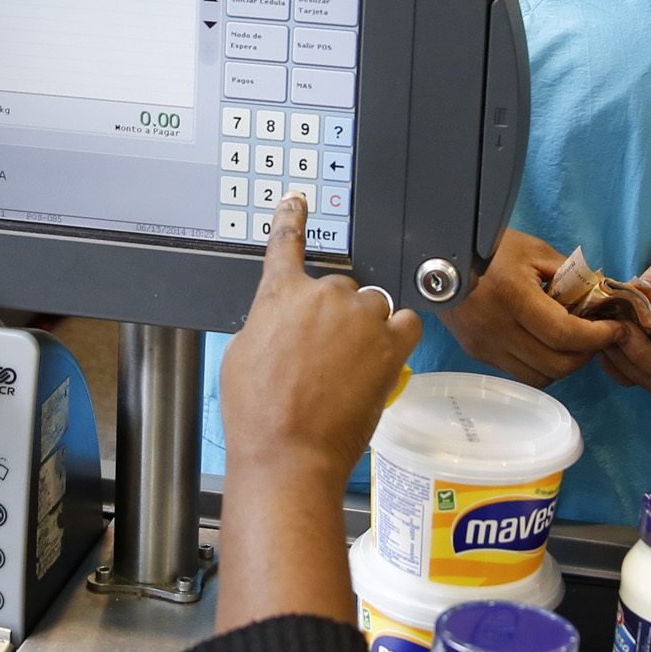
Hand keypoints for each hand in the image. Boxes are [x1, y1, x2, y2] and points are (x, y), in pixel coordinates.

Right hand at [220, 197, 421, 492]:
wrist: (288, 450)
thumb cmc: (259, 413)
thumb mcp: (242, 355)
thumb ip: (268, 323)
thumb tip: (282, 322)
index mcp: (280, 294)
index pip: (286, 243)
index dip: (292, 219)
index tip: (298, 201)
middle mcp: (323, 295)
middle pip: (339, 287)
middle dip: (335, 317)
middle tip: (324, 360)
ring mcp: (361, 316)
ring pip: (373, 304)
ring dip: (367, 327)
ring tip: (350, 368)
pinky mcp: (391, 342)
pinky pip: (407, 321)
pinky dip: (399, 336)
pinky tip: (382, 359)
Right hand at [438, 230, 623, 387]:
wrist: (437, 256)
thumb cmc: (489, 247)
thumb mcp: (534, 251)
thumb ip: (571, 275)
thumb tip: (601, 297)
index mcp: (513, 296)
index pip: (565, 335)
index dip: (597, 338)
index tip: (614, 328)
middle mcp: (496, 328)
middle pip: (556, 365)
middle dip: (585, 354)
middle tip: (597, 336)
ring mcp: (484, 345)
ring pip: (539, 377)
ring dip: (563, 365)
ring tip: (573, 342)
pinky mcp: (477, 353)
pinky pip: (520, 372)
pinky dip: (541, 365)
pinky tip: (546, 344)